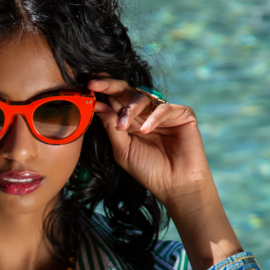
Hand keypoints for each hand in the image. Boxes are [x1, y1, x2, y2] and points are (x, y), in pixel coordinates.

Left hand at [89, 77, 212, 208]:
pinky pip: (164, 108)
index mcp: (130, 122)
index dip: (102, 91)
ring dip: (129, 109)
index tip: (87, 86)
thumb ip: (112, 128)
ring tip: (123, 127)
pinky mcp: (182, 114)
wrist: (175, 186)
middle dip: (109, 86)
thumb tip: (98, 106)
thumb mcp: (123, 150)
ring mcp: (163, 113)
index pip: (114, 101)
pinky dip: (153, 117)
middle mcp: (145, 114)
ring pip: (143, 98)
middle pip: (126, 92)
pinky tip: (145, 131)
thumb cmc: (149, 171)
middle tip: (95, 84)